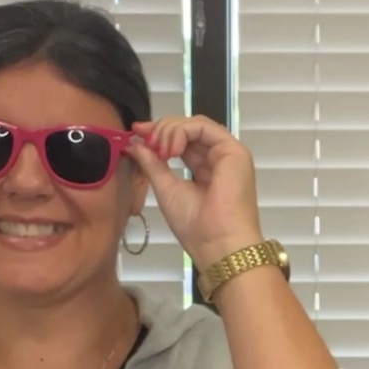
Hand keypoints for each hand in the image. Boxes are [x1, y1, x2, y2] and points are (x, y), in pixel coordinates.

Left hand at [124, 116, 264, 269]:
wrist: (217, 244)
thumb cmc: (196, 226)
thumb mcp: (166, 189)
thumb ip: (152, 164)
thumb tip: (135, 144)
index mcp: (205, 169)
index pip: (181, 141)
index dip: (158, 134)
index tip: (136, 133)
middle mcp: (218, 158)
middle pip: (188, 129)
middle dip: (161, 128)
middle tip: (142, 136)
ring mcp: (228, 153)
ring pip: (195, 125)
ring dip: (170, 130)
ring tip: (158, 149)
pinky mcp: (234, 150)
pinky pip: (204, 128)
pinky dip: (183, 132)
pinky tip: (170, 149)